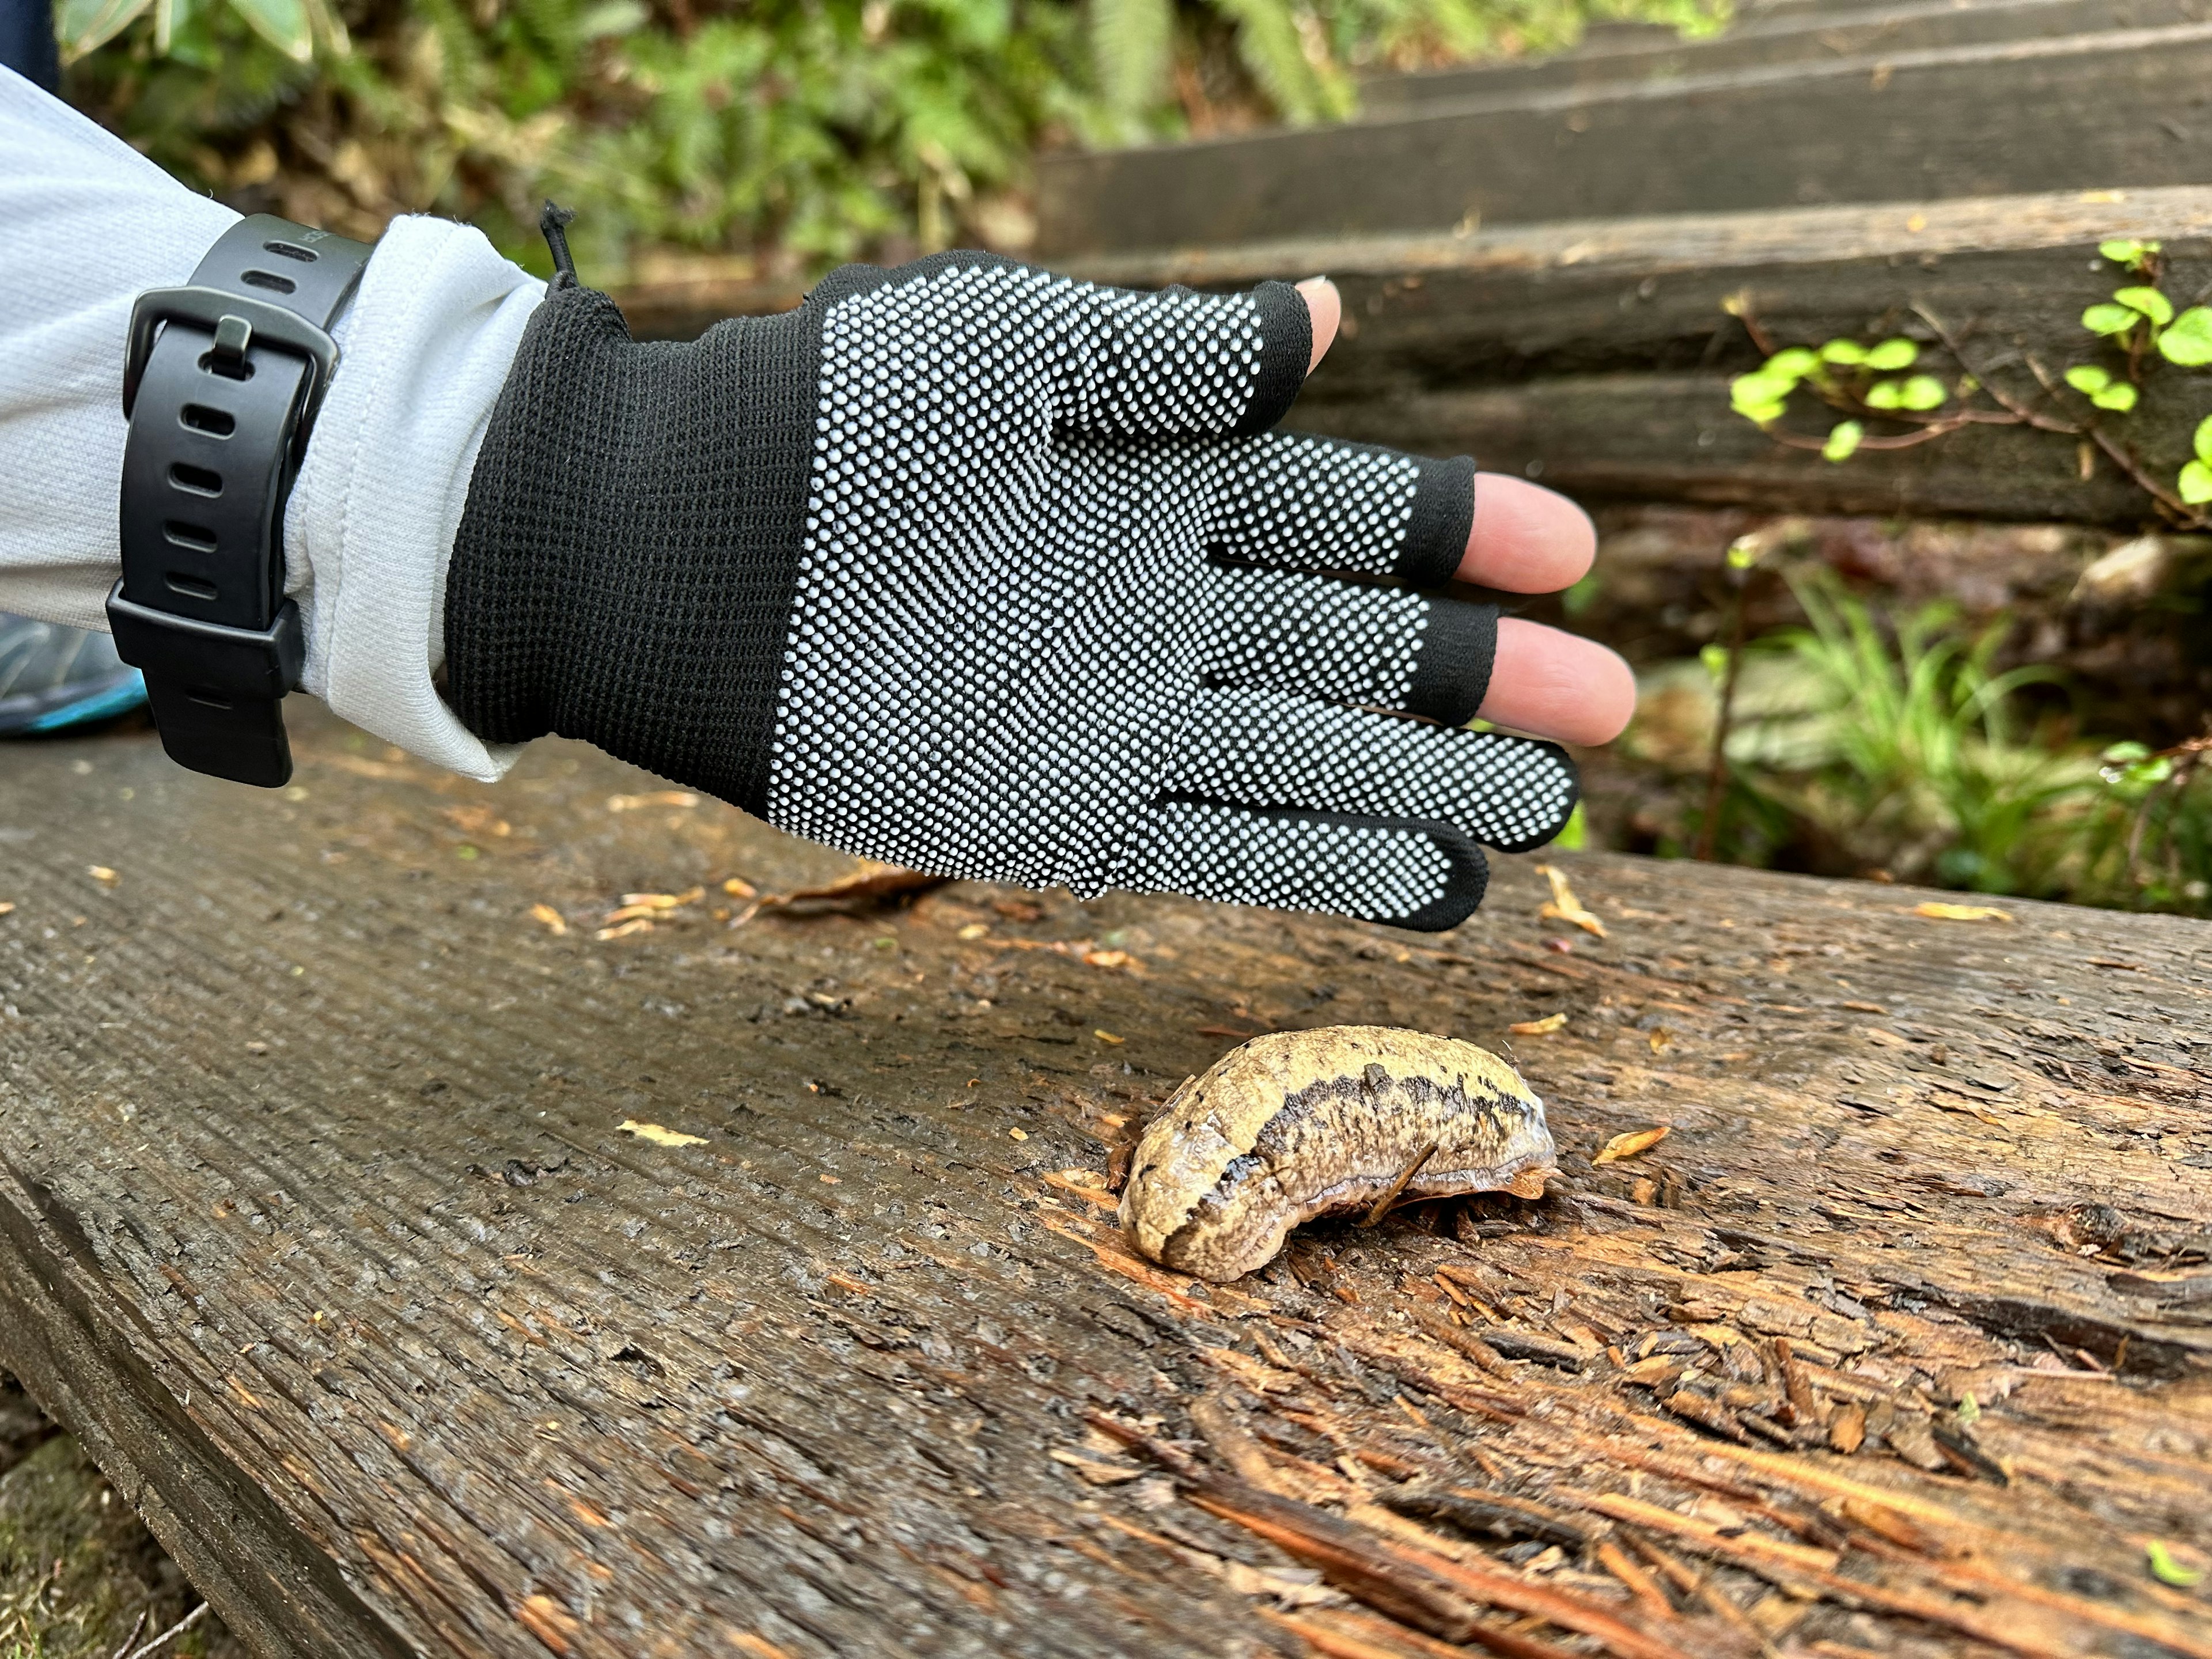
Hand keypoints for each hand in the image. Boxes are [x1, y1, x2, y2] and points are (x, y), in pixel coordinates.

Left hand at [450, 255, 1625, 928]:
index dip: (1468, 531)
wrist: (677, 551)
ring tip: (1542, 823)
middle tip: (1607, 716)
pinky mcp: (1063, 820)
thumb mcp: (1009, 348)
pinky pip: (1225, 856)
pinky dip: (1328, 874)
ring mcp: (1120, 721)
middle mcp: (1160, 608)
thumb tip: (1331, 325)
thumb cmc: (831, 417)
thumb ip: (1175, 361)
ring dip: (1428, 795)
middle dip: (1484, 685)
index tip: (1575, 555)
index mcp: (1161, 482)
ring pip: (1314, 767)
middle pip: (1361, 654)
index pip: (1351, 513)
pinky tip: (1425, 891)